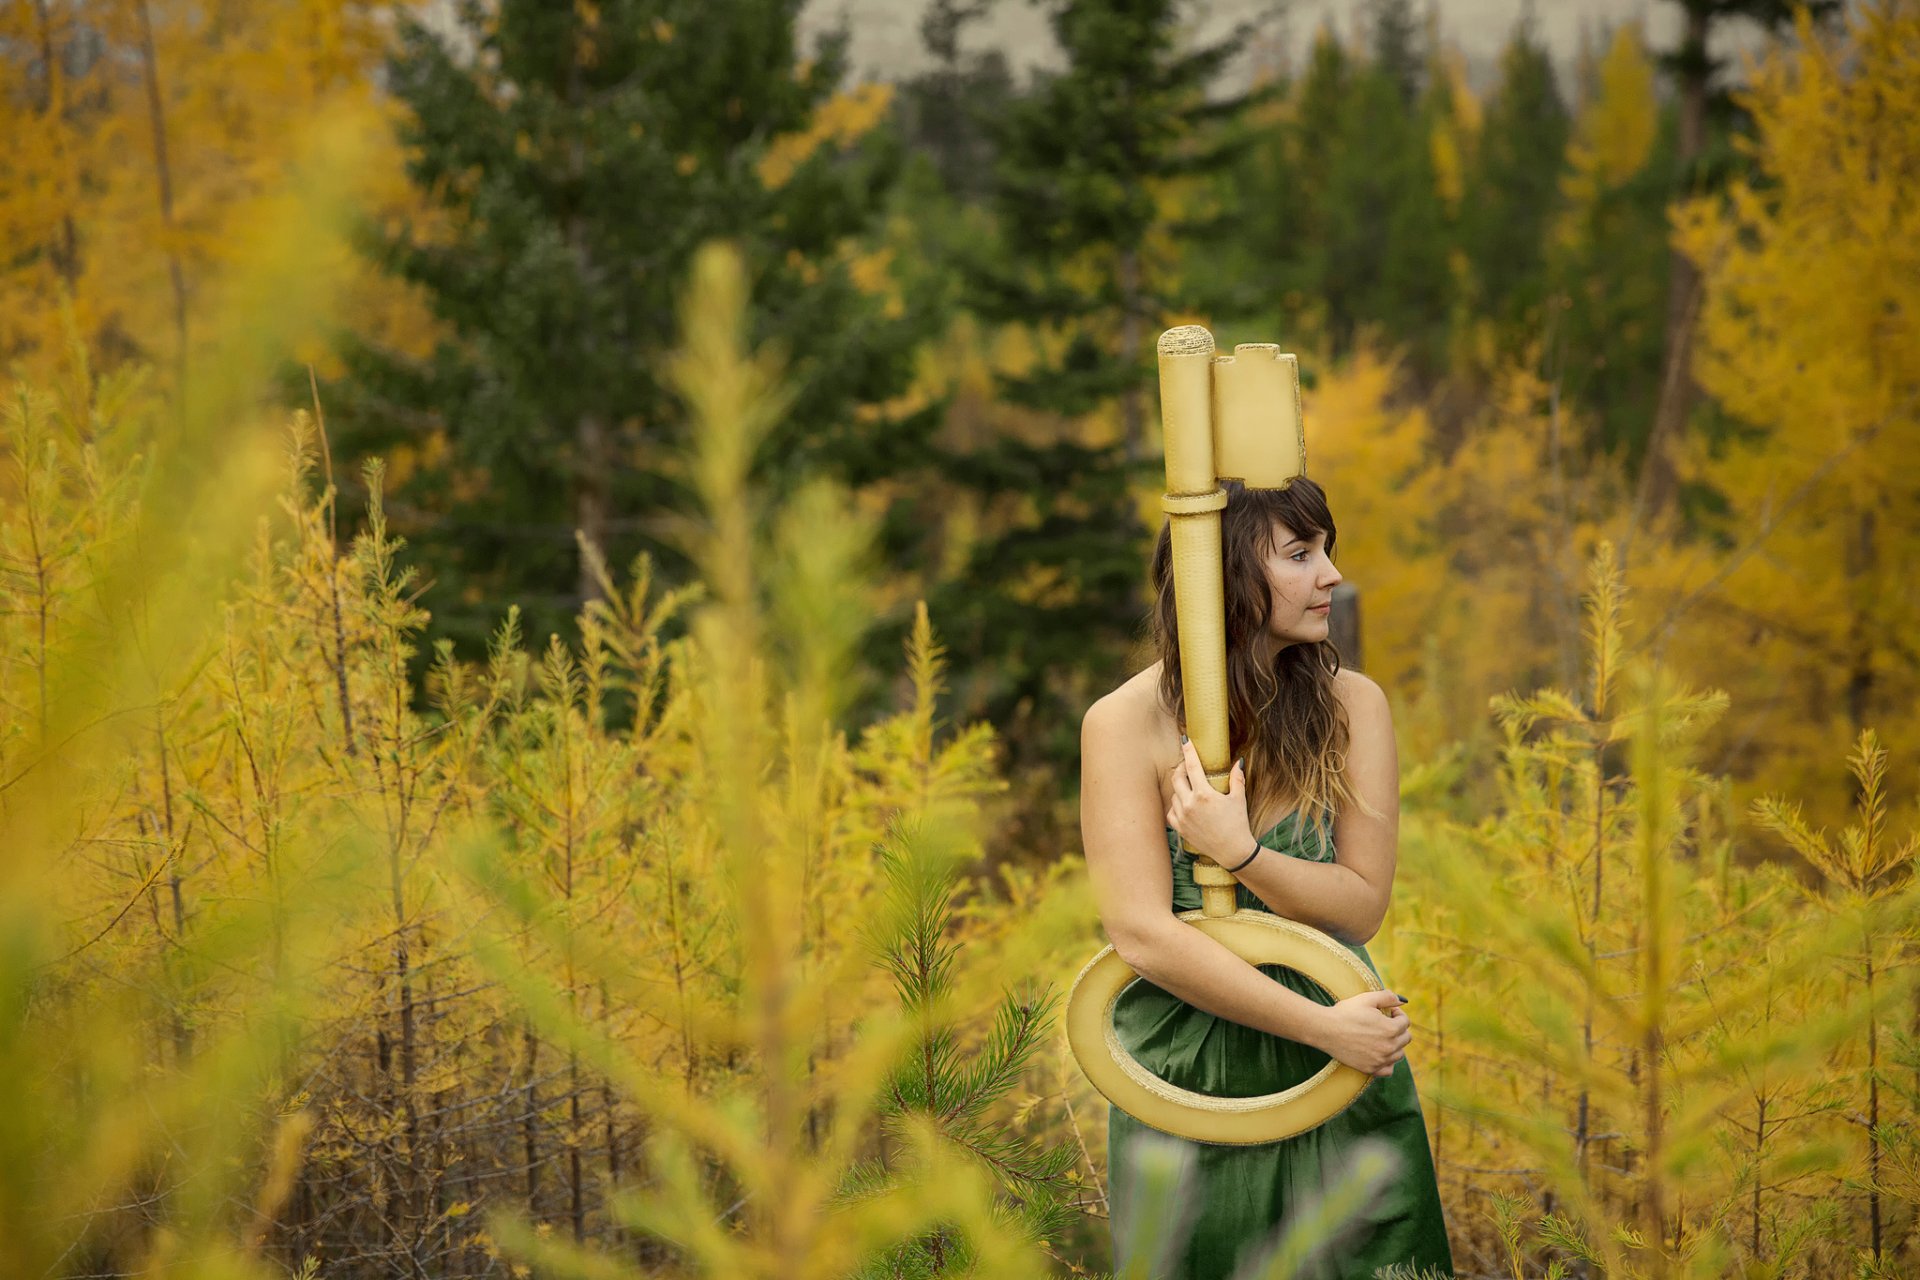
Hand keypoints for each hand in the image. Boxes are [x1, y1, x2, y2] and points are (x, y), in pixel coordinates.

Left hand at [1165, 738, 1251, 861]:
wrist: (1233, 851)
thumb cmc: (1238, 824)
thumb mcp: (1239, 799)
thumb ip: (1236, 779)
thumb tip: (1238, 762)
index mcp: (1204, 794)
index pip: (1191, 766)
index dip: (1188, 751)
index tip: (1185, 740)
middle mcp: (1190, 804)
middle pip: (1176, 778)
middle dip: (1180, 768)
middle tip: (1187, 765)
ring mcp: (1183, 817)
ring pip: (1174, 794)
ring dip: (1180, 788)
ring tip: (1190, 787)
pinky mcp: (1179, 828)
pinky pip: (1171, 811)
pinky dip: (1176, 805)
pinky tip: (1185, 804)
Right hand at [1310, 991, 1410, 1077]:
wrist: (1326, 1030)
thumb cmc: (1345, 1012)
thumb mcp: (1367, 999)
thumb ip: (1388, 997)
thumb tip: (1403, 1001)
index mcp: (1391, 1029)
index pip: (1405, 1022)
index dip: (1398, 1014)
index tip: (1388, 1012)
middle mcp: (1389, 1047)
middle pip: (1405, 1039)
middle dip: (1398, 1029)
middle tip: (1384, 1023)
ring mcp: (1380, 1060)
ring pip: (1399, 1054)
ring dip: (1395, 1045)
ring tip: (1381, 1037)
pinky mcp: (1370, 1069)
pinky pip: (1388, 1070)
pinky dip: (1388, 1062)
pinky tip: (1380, 1054)